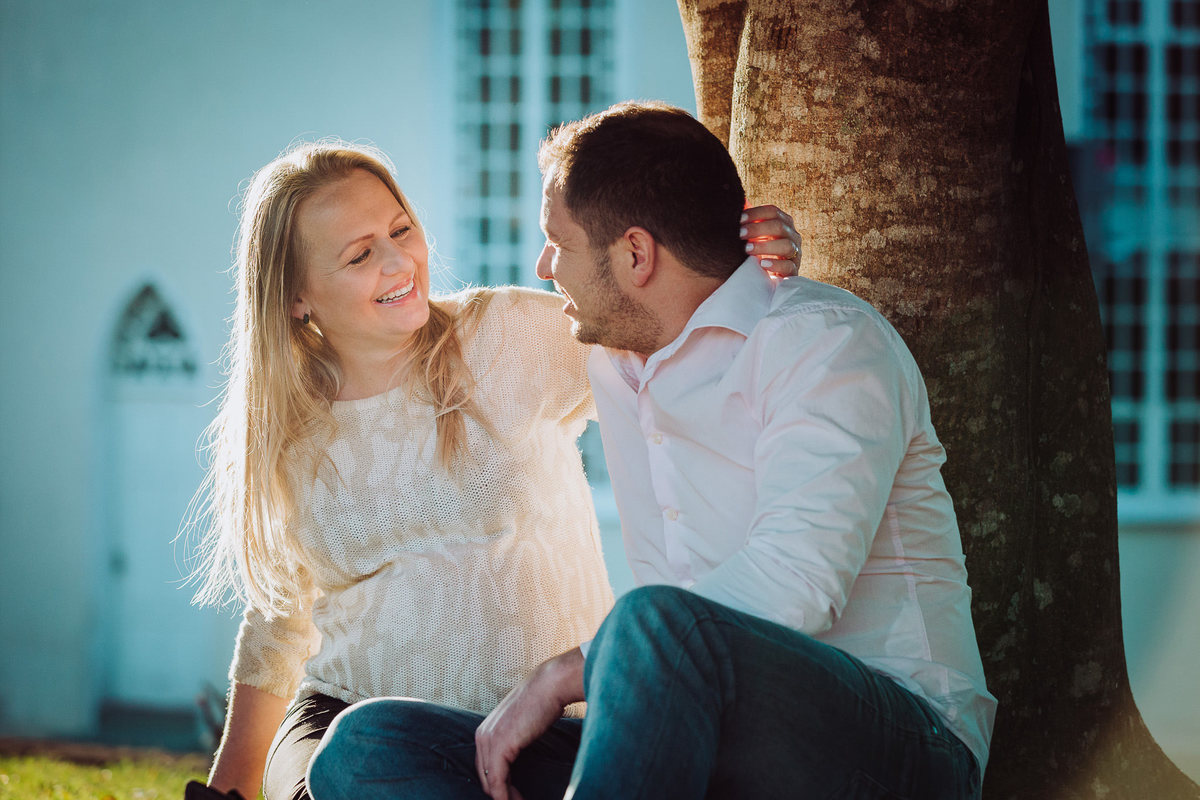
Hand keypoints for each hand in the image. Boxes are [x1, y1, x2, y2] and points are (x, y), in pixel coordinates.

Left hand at [475, 648, 584, 799]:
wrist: (551, 684)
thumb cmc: (543, 701)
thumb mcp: (522, 723)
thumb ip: (515, 738)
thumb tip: (520, 753)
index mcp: (485, 730)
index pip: (485, 767)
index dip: (499, 785)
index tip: (515, 795)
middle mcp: (482, 736)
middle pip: (485, 777)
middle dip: (500, 794)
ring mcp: (489, 741)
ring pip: (490, 783)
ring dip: (505, 798)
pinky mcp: (500, 747)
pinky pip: (497, 782)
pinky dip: (505, 797)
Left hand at [740, 205, 801, 276]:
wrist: (768, 278)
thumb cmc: (758, 252)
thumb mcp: (754, 237)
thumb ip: (748, 224)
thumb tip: (735, 208)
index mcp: (784, 223)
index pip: (773, 211)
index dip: (756, 213)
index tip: (739, 219)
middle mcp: (792, 236)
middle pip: (779, 226)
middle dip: (758, 229)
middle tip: (740, 234)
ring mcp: (795, 254)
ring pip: (787, 246)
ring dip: (765, 246)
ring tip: (747, 249)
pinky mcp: (793, 271)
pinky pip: (788, 267)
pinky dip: (776, 264)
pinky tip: (763, 264)